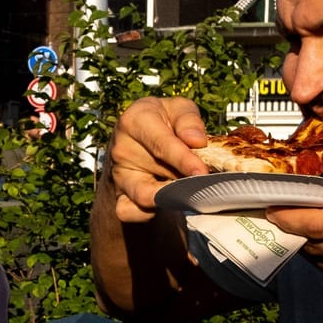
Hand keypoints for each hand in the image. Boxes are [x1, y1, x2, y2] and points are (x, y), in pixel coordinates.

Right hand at [107, 97, 210, 222]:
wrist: (139, 139)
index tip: (201, 172)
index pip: (161, 144)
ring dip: (170, 197)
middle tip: (204, 178)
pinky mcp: (118, 196)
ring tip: (187, 190)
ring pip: (144, 196)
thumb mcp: (178, 109)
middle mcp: (121, 149)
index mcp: (134, 121)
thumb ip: (189, 120)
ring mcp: (118, 175)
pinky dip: (148, 213)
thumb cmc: (163, 122)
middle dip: (184, 177)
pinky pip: (130, 212)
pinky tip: (165, 201)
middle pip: (159, 171)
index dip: (183, 160)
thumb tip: (196, 141)